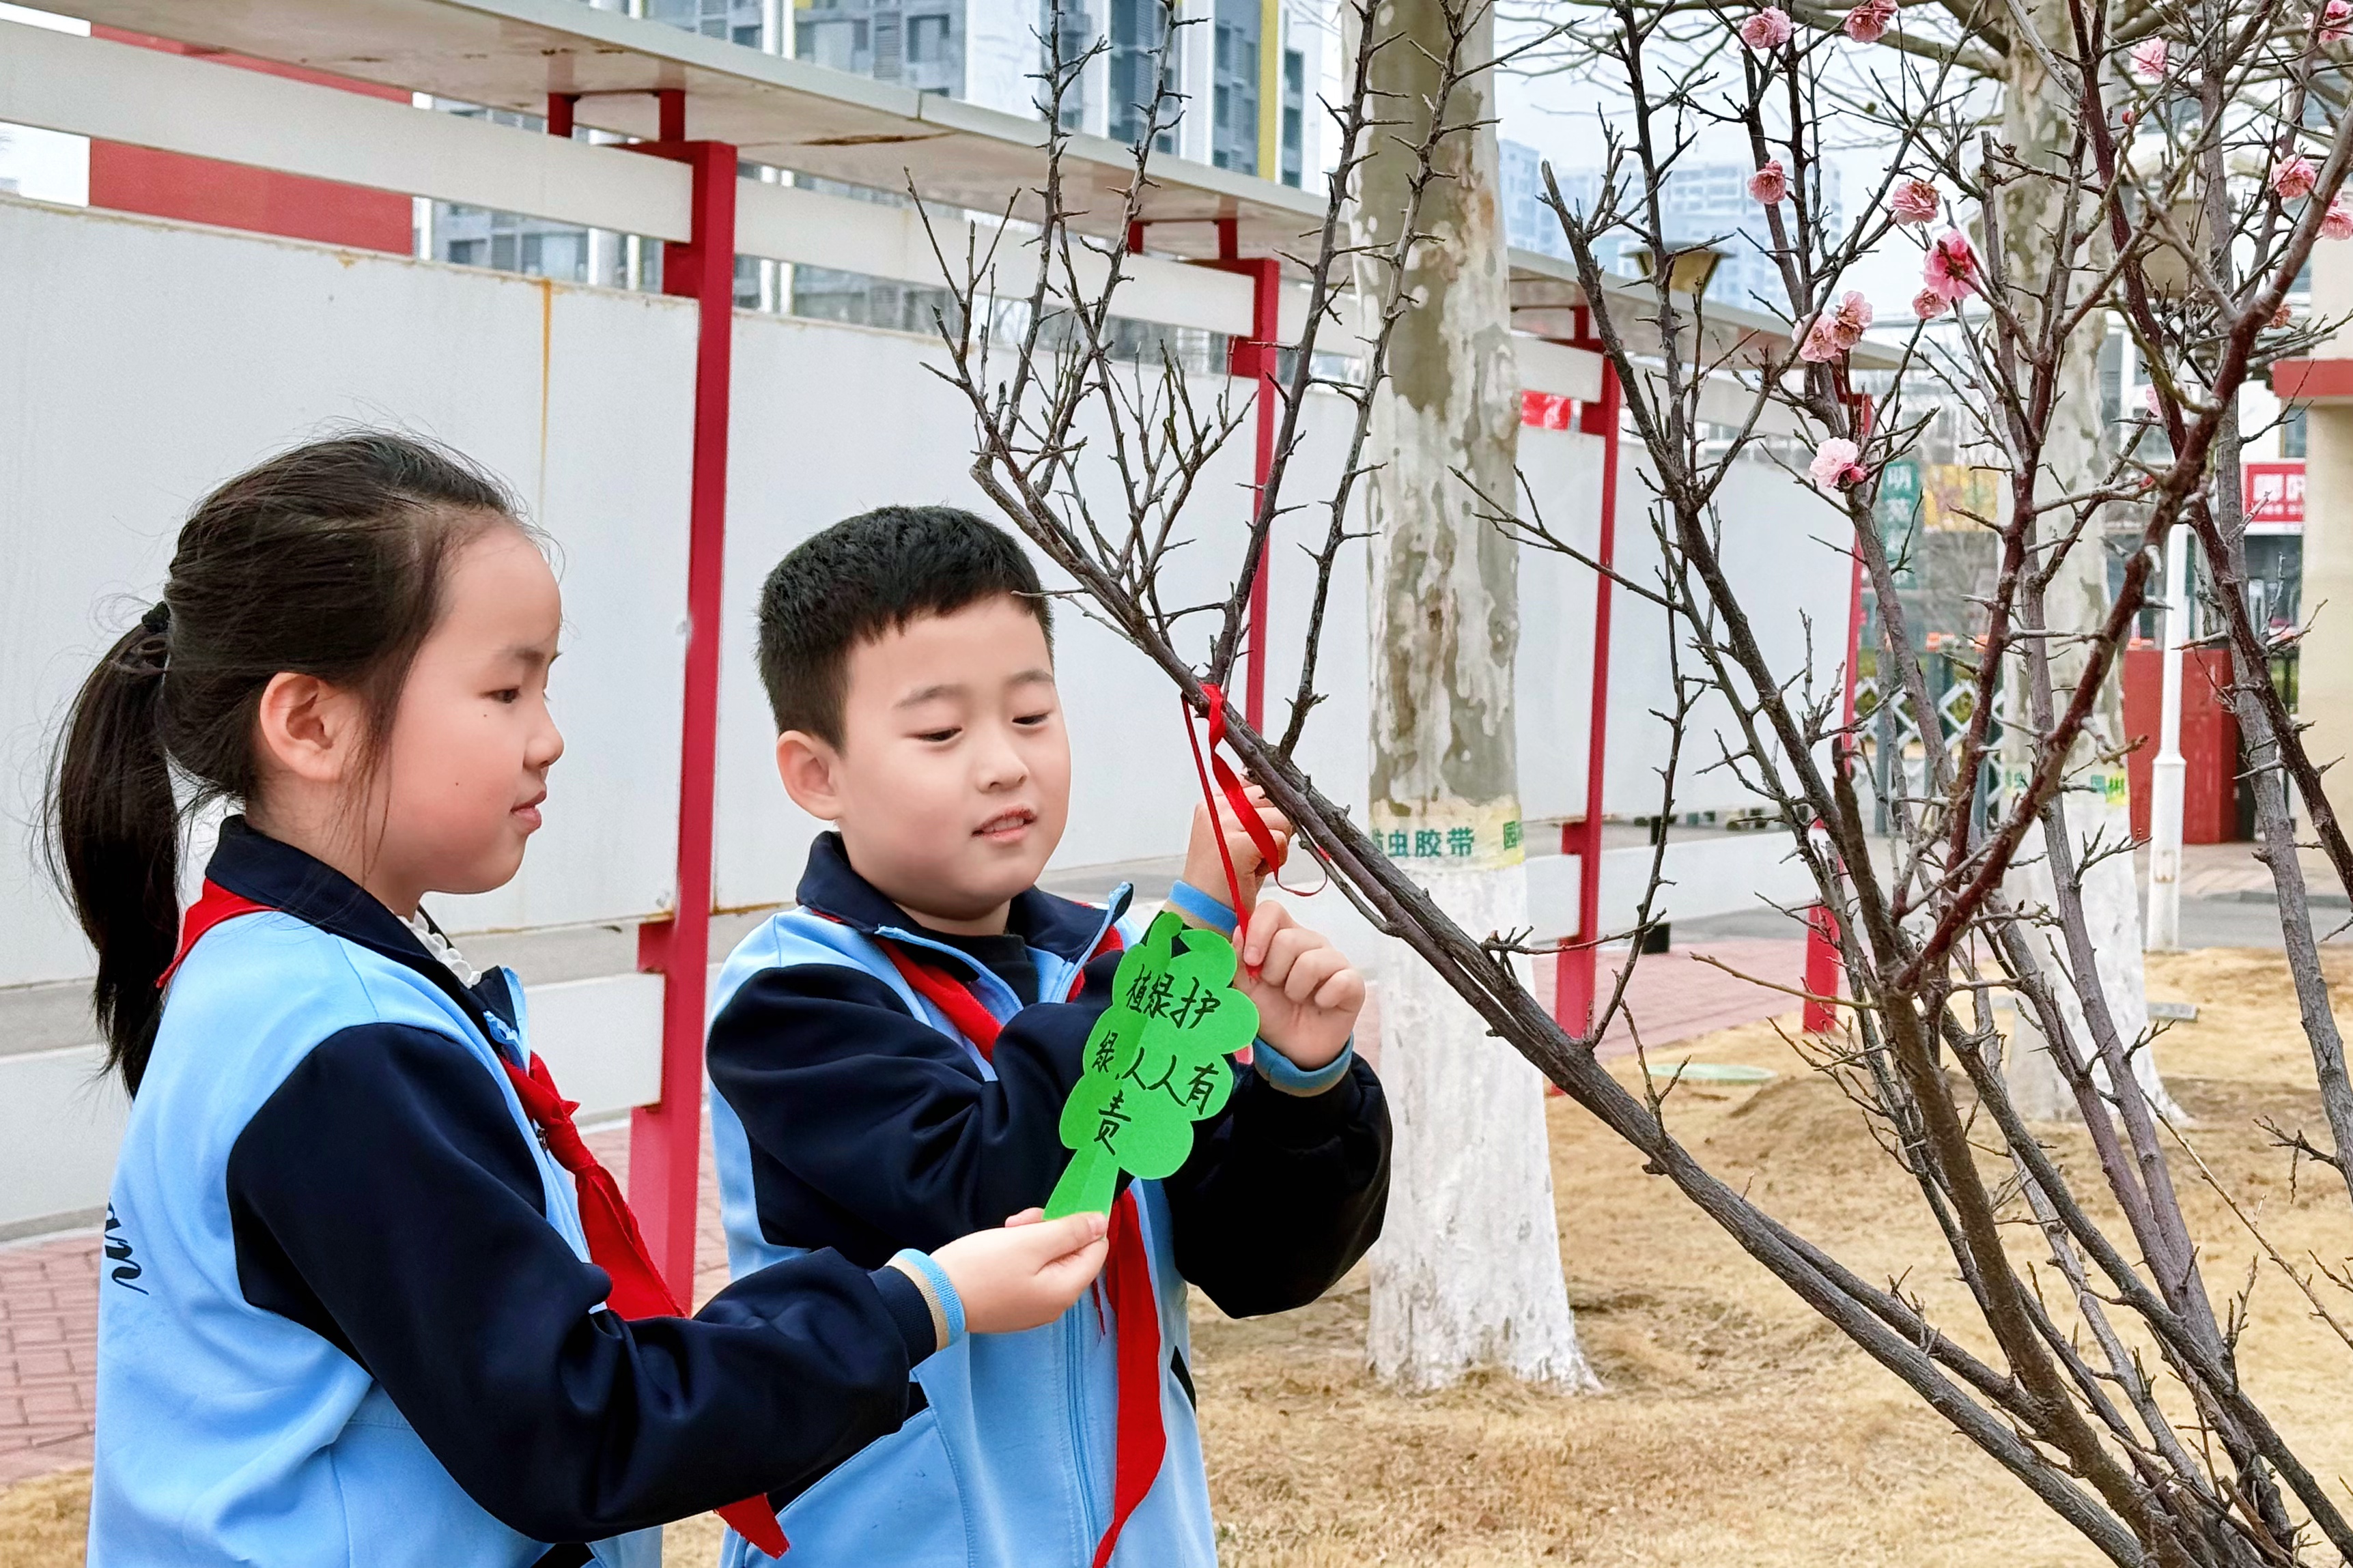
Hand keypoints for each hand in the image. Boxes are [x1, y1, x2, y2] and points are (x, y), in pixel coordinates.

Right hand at [930, 1210, 1109, 1334]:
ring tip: (1007, 1229)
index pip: (1096, 1249)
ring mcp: (1034, 1306)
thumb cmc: (983, 1266)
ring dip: (1033, 1237)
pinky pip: (1031, 1272)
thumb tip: (1102, 1222)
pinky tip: (1000, 1244)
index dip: (1082, 1223)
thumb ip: (1070, 1231)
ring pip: (1050, 1259)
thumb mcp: (1030, 1242)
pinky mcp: (1014, 1304)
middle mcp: (1056, 1303)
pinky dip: (1021, 1254)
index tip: (1054, 1208)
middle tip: (1021, 1220)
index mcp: (1066, 1290)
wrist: (934, 1297)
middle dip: (1051, 1229)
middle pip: (1072, 1254)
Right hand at [1180, 784, 1291, 913]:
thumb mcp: (1234, 836)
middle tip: (1259, 851)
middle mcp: (1217, 808)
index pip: (1256, 783)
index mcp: (1213, 803)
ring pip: (1281, 819)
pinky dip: (1276, 859)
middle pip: (1272, 799)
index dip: (1268, 806)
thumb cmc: (1224, 878)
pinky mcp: (1239, 843)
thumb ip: (1251, 813)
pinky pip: (1279, 840)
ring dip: (1277, 845)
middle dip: (1275, 826)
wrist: (1204, 910)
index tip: (1265, 826)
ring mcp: (1227, 823)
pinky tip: (1255, 871)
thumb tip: (1283, 798)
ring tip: (1255, 862)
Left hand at [1235, 901, 1362, 1072]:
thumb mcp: (1245, 988)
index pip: (1273, 910)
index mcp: (1282, 935)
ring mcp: (1334, 959)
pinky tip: (1321, 1004)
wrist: (1293, 1048)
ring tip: (1296, 998)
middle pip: (1289, 938)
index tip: (1252, 960)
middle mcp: (1310, 941)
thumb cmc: (1271, 1011)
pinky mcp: (1353, 981)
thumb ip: (1238, 961)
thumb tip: (1238, 932)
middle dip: (1274, 971)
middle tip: (1277, 987)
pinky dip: (1324, 999)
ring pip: (1311, 962)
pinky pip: (1340, 981)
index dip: (1259, 931)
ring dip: (1295, 989)